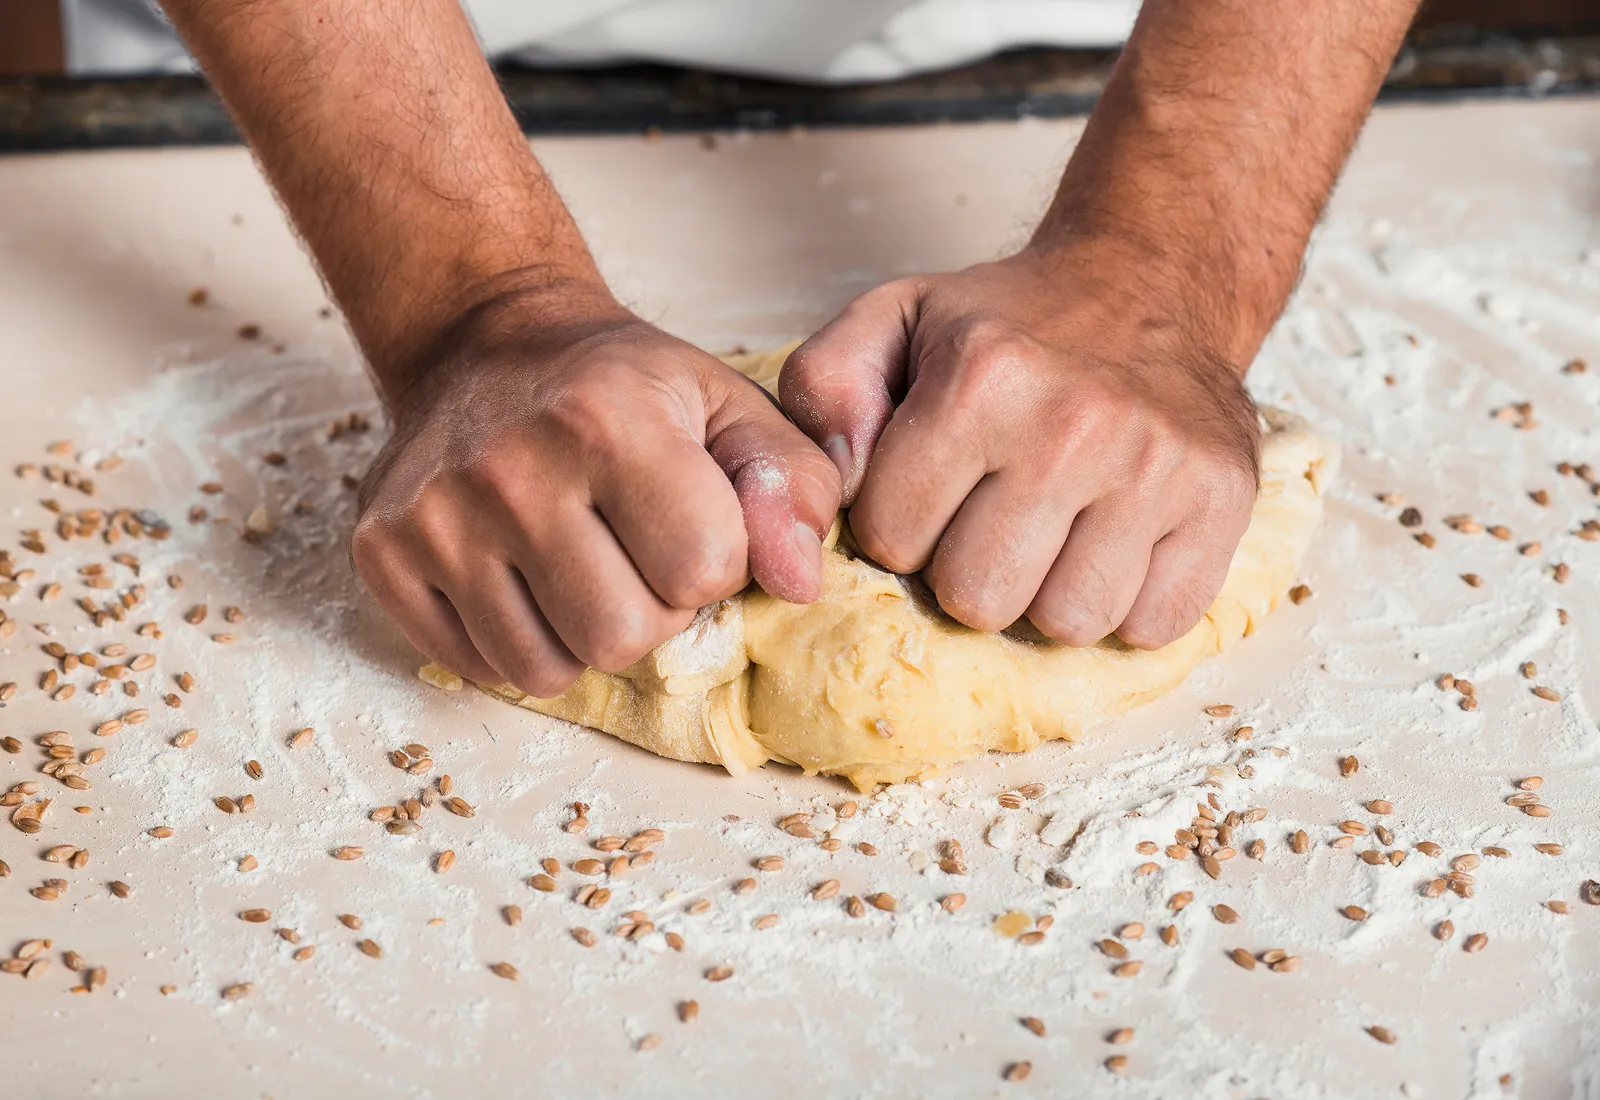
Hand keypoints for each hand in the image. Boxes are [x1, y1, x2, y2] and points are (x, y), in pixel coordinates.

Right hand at [353, 287, 840, 696]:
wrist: (485, 341)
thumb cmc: (621, 385)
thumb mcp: (729, 402)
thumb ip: (792, 484)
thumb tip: (799, 582)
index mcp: (607, 421)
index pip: (701, 571)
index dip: (715, 561)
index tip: (692, 521)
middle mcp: (508, 468)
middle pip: (623, 637)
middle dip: (651, 609)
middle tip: (634, 551)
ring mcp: (435, 516)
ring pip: (547, 670)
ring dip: (582, 635)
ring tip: (580, 565)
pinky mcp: (382, 553)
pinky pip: (480, 667)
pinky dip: (517, 642)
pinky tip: (523, 576)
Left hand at [780, 241, 1259, 649]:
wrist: (1149, 281)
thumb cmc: (1012, 322)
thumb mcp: (894, 320)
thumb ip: (824, 390)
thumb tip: (829, 488)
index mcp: (983, 380)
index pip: (892, 538)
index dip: (897, 526)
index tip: (927, 492)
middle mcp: (1075, 426)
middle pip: (978, 598)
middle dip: (966, 572)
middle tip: (988, 521)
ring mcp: (1158, 468)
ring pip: (1067, 623)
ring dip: (1047, 596)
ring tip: (1051, 534)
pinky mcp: (1222, 502)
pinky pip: (1152, 625)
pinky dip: (1125, 605)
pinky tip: (1111, 547)